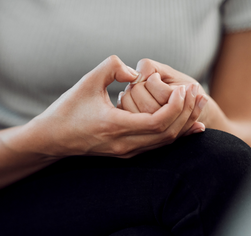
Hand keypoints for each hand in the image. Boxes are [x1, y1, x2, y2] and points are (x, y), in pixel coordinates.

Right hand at [29, 56, 196, 157]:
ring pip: (165, 142)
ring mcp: (126, 152)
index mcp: (115, 126)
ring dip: (184, 123)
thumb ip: (112, 67)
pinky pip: (158, 146)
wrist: (52, 139)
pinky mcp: (127, 153)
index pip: (158, 121)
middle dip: (187, 113)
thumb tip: (137, 73)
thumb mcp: (87, 82)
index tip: (184, 88)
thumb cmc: (67, 109)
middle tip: (198, 92)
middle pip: (167, 134)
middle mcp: (124, 144)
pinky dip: (175, 134)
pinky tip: (190, 126)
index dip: (176, 105)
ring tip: (198, 104)